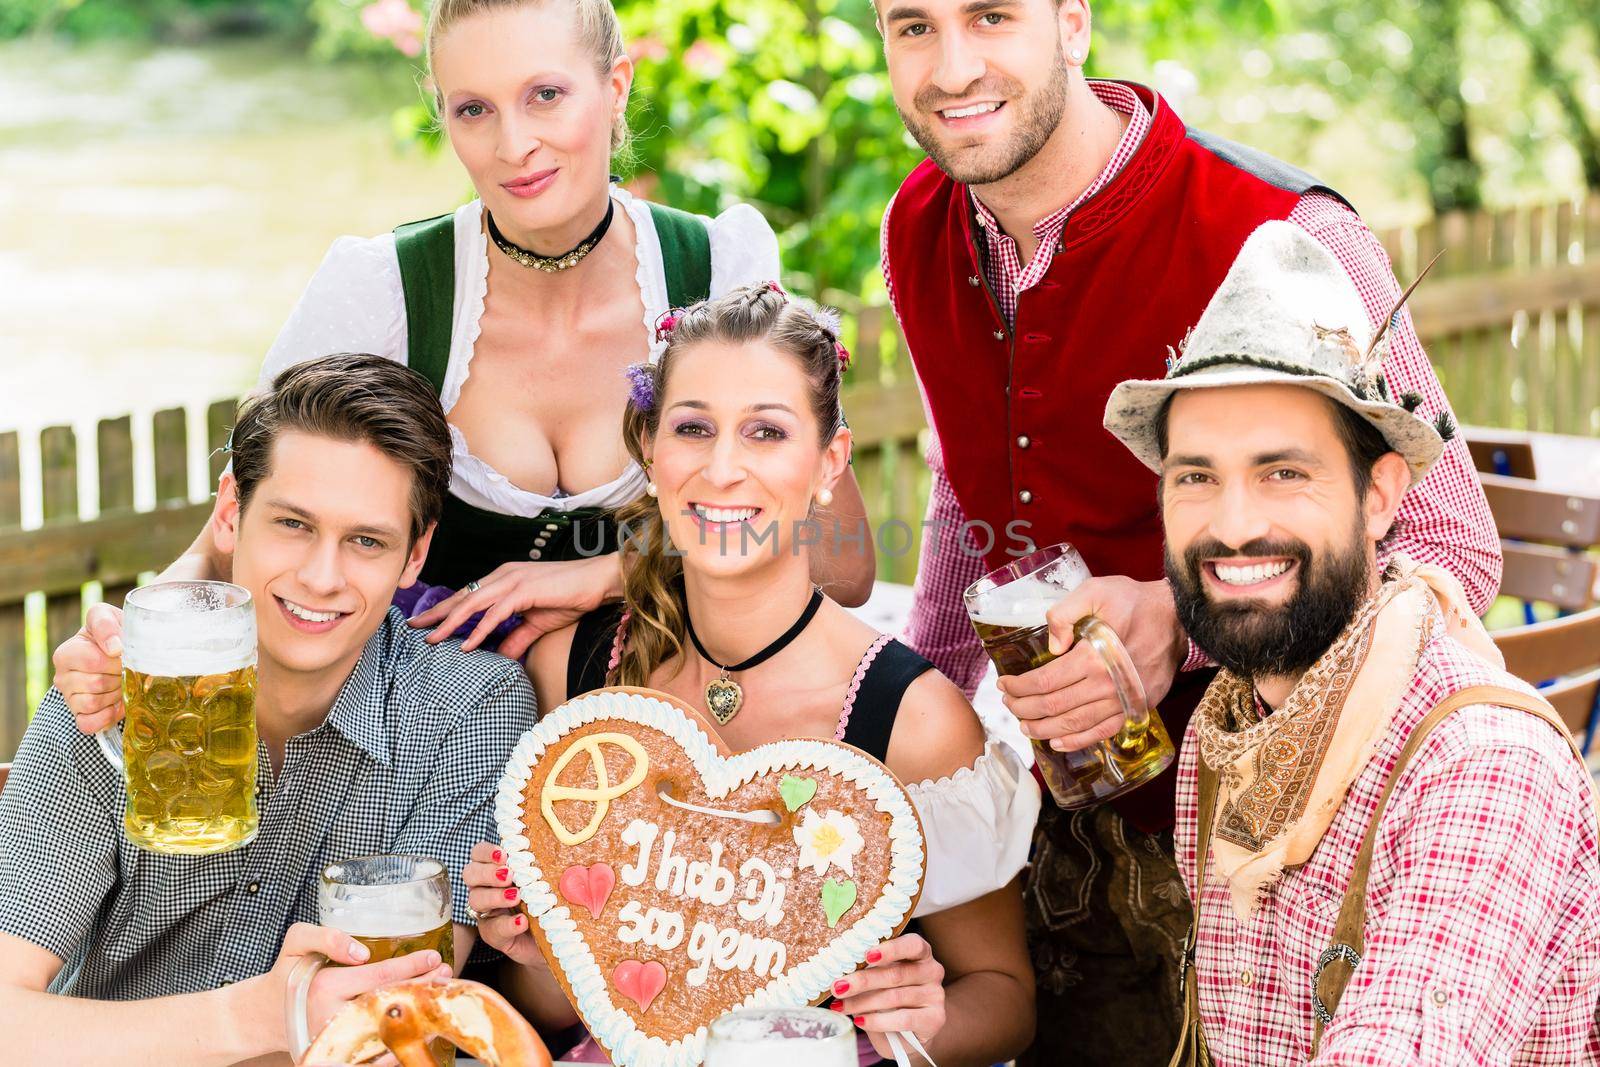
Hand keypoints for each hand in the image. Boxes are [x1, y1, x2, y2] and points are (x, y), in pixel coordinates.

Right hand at [51, 602, 124, 732]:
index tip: (125, 654)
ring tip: (122, 684)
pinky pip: (88, 724)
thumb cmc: (115, 634)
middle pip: (95, 683)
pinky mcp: (79, 716)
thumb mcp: (109, 617)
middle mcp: (62, 676)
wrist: (122, 655)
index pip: (91, 661)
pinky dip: (107, 717)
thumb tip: (114, 647)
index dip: (116, 660)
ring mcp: (69, 698)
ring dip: (115, 695)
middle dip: (119, 678)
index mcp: (67, 652)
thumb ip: (106, 623)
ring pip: (93, 703)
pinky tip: (117, 704)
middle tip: (126, 671)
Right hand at [238, 922, 451, 1055]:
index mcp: (326, 988)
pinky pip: (376, 1052)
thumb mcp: (296, 942)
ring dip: (417, 1013)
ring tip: (438, 996)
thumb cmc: (287, 975)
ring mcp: (340, 1041)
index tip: (433, 957)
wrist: (266, 1016)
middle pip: (390, 1002)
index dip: (411, 966)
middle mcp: (335, 1018)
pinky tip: (419, 1026)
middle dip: (422, 988)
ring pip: (387, 1028)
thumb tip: (361, 952)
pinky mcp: (341, 1055)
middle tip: (445, 974)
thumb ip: (326, 936)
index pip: (380, 976)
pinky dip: (399, 1039)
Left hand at [409, 555, 622, 658]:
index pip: (468, 596)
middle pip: (462, 597)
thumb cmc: (570, 597)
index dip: (445, 609)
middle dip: (436, 613)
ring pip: (472, 605)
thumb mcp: (537, 623)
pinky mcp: (524, 591)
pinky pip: (495, 614)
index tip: (425, 622)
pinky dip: (478, 630)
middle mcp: (503, 576)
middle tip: (412, 627)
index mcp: (504, 579)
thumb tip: (501, 657)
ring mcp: (512, 581)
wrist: (598, 581)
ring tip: (430, 639)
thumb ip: (517, 638)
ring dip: (449, 623)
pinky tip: (465, 644)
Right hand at [463, 842, 546, 969]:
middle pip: (470, 874)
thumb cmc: (552, 900)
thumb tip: (568, 848)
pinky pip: (492, 930)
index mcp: (496, 869)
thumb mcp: (552, 877)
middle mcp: (487, 888)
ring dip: (495, 896)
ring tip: (516, 897)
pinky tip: (522, 921)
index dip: (486, 851)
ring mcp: (488, 912)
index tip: (504, 854)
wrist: (558, 936)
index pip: (479, 853)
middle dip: (487, 872)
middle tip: (508, 875)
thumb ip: (550, 862)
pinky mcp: (494, 936)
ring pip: (476, 900)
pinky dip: (507, 925)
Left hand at [831, 934, 945, 1058]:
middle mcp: (932, 970)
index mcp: (920, 953)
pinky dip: (877, 1021)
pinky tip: (860, 1021)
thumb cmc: (889, 1000)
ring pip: (895, 997)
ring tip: (841, 1006)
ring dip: (863, 1002)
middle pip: (896, 973)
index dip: (890, 949)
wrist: (907, 1035)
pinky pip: (903, 1018)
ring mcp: (936, 995)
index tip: (866, 955)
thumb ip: (868, 972)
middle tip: (838, 987)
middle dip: (862, 981)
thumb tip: (839, 973)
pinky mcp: (935, 1019)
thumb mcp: (879, 981)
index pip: (912, 945)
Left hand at [997, 576, 1184, 752]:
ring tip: (1025, 725)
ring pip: (1075, 724)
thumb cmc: (1134, 601)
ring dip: (1044, 728)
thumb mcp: (1096, 591)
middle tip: (1008, 705)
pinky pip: (1104, 732)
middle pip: (1055, 706)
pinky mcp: (1136, 709)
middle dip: (1024, 708)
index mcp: (1094, 656)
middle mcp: (1107, 684)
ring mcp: (1123, 700)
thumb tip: (1052, 644)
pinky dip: (1078, 741)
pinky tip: (1058, 742)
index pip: (1046, 681)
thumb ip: (1065, 612)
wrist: (1178, 618)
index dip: (1020, 687)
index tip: (1003, 685)